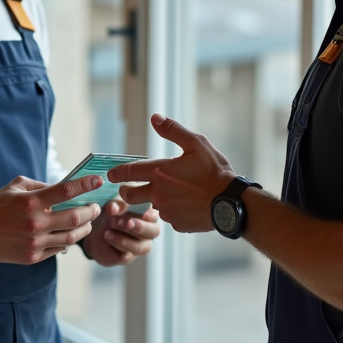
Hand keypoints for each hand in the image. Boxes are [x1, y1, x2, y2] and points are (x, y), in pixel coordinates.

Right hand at [0, 175, 103, 264]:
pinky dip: (67, 241)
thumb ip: (41, 185)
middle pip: (75, 217)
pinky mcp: (33, 257)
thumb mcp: (17, 187)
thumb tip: (66, 187)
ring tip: (87, 222)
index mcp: (31, 201)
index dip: (85, 185)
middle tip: (96, 207)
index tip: (98, 181)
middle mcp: (35, 223)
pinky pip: (59, 249)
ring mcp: (35, 242)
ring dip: (85, 228)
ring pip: (71, 237)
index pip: (66, 191)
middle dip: (91, 211)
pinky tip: (69, 234)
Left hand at [79, 198, 161, 265]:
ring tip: (108, 230)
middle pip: (153, 232)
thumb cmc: (108, 213)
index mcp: (147, 215)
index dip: (150, 215)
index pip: (155, 216)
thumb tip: (114, 207)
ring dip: (124, 238)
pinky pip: (127, 255)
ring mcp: (138, 246)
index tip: (143, 213)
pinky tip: (107, 236)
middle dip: (140, 227)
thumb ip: (114, 205)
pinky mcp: (127, 257)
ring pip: (140, 246)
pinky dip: (116, 244)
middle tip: (125, 222)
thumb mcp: (110, 205)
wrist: (92, 230)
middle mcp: (147, 231)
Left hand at [107, 113, 235, 232]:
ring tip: (174, 193)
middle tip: (129, 188)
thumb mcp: (196, 144)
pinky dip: (173, 211)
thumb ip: (173, 130)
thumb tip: (155, 118)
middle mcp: (158, 193)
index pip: (128, 172)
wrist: (231, 202)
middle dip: (126, 191)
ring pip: (152, 206)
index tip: (111, 174)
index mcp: (159, 172)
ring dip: (155, 200)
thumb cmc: (215, 171)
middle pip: (129, 195)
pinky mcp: (177, 224)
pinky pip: (169, 217)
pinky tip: (187, 204)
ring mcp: (166, 211)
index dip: (116, 172)